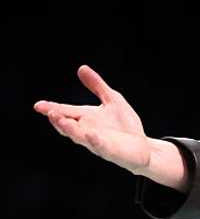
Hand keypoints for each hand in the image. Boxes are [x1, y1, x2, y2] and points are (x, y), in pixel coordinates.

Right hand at [34, 65, 152, 174]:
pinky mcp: (110, 150)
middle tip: (50, 112)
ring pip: (80, 137)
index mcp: (85, 118)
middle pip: (68, 125)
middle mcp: (87, 130)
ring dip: (70, 129)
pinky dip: (95, 140)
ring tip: (61, 120)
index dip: (52, 108)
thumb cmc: (125, 125)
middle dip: (58, 119)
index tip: (38, 105)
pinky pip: (100, 146)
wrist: (143, 147)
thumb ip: (97, 85)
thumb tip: (81, 68)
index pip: (66, 112)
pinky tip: (91, 134)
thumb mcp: (112, 99)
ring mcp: (97, 142)